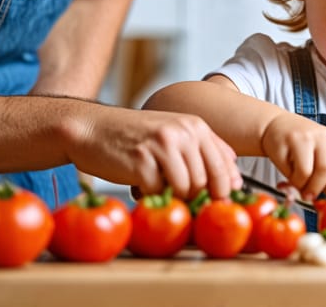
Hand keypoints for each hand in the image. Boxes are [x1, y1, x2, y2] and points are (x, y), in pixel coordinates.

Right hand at [64, 105, 241, 200]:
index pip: (224, 163)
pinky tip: (140, 184)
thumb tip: (234, 175)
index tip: (218, 200)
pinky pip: (158, 192)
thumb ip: (204, 149)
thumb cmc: (134, 136)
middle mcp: (182, 132)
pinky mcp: (141, 161)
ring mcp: (162, 145)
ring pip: (186, 188)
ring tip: (157, 187)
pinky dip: (150, 195)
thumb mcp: (174, 133)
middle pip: (206, 180)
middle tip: (179, 196)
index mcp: (195, 125)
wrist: (91, 128)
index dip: (224, 187)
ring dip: (172, 196)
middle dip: (195, 195)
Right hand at [260, 113, 325, 199]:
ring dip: (302, 186)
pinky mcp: (289, 140)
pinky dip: (291, 179)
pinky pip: (292, 169)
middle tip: (310, 195)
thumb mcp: (322, 156)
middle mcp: (323, 136)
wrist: (274, 126)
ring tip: (297, 184)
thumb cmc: (300, 147)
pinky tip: (288, 173)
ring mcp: (306, 136)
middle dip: (318, 188)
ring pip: (310, 172)